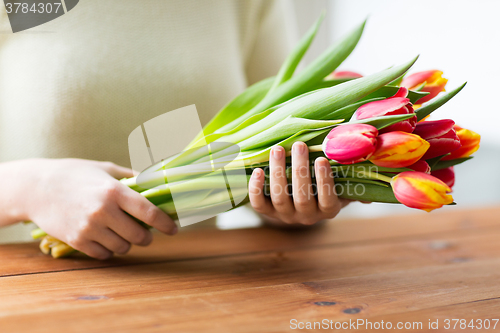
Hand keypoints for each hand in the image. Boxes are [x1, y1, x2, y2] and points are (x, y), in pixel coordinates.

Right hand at [2, 158, 176, 258]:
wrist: (36, 187)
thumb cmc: (75, 174)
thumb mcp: (105, 168)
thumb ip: (132, 177)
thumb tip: (157, 182)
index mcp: (114, 190)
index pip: (149, 212)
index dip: (165, 223)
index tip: (174, 229)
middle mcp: (104, 210)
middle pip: (140, 235)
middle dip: (147, 237)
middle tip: (146, 233)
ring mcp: (90, 228)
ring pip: (123, 247)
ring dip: (128, 243)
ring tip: (123, 234)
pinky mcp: (77, 240)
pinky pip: (104, 254)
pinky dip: (109, 250)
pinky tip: (106, 239)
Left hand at [249, 142, 349, 225]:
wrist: (297, 201)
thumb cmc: (325, 185)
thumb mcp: (344, 185)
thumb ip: (358, 180)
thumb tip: (383, 175)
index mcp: (328, 210)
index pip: (327, 199)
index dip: (324, 182)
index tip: (322, 159)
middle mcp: (306, 216)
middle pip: (301, 198)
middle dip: (299, 171)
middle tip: (299, 146)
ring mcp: (285, 215)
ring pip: (280, 197)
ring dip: (278, 173)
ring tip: (278, 149)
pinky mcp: (267, 212)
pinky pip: (259, 204)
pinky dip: (256, 188)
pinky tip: (257, 169)